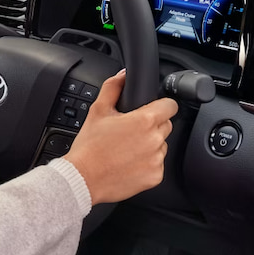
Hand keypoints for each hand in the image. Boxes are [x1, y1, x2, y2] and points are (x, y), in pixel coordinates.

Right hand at [63, 70, 178, 204]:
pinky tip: (129, 163)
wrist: (83, 178)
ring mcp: (156, 160)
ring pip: (162, 146)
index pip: (170, 106)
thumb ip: (113, 87)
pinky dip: (147, 164)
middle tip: (131, 132)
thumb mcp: (98, 110)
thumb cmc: (90, 147)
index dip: (161, 105)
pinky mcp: (155, 176)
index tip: (154, 109)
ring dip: (150, 145)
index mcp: (145, 120)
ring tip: (127, 149)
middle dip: (153, 126)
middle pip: (166, 125)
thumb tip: (123, 75)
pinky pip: (158, 165)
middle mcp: (155, 140)